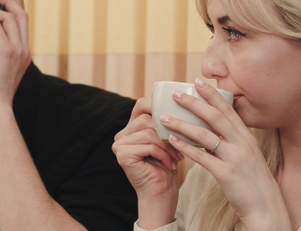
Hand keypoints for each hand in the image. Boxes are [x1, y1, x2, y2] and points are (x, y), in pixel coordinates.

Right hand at [112, 98, 181, 227]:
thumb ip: (165, 123)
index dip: (157, 105)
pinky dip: (163, 154)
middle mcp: (121, 134)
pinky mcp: (122, 154)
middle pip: (147, 119)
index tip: (177, 115)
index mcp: (131, 127)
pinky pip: (148, 145)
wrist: (161, 195)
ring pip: (149, 132)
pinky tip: (169, 164)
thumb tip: (181, 104)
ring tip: (176, 157)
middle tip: (180, 146)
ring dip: (167, 145)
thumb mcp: (167, 140)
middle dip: (167, 132)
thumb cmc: (167, 167)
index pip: (141, 104)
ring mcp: (119, 144)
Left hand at [161, 79, 289, 228]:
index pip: (228, 109)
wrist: (265, 207)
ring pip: (204, 135)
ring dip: (182, 124)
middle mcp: (242, 143)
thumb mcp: (247, 155)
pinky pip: (201, 157)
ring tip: (164, 118)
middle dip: (194, 103)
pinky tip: (171, 140)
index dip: (212, 94)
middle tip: (175, 94)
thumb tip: (213, 128)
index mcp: (247, 136)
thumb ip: (232, 140)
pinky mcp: (226, 174)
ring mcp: (235, 158)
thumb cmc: (252, 181)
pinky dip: (184, 147)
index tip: (198, 81)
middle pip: (215, 117)